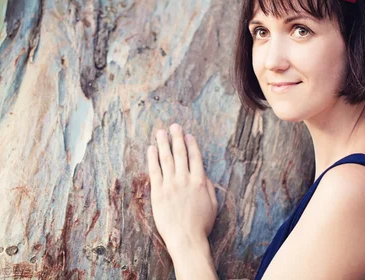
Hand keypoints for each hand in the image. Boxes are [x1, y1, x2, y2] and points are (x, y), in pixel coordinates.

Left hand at [147, 123, 218, 255]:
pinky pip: (154, 171)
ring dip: (163, 143)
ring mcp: (170, 185)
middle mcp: (184, 179)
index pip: (195, 157)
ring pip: (166, 158)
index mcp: (199, 182)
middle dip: (177, 137)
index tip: (188, 135)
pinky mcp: (158, 192)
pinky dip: (152, 158)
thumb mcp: (213, 204)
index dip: (191, 144)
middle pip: (180, 153)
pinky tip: (151, 149)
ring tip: (161, 132)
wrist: (186, 239)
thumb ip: (208, 186)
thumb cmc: (201, 224)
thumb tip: (202, 172)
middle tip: (174, 126)